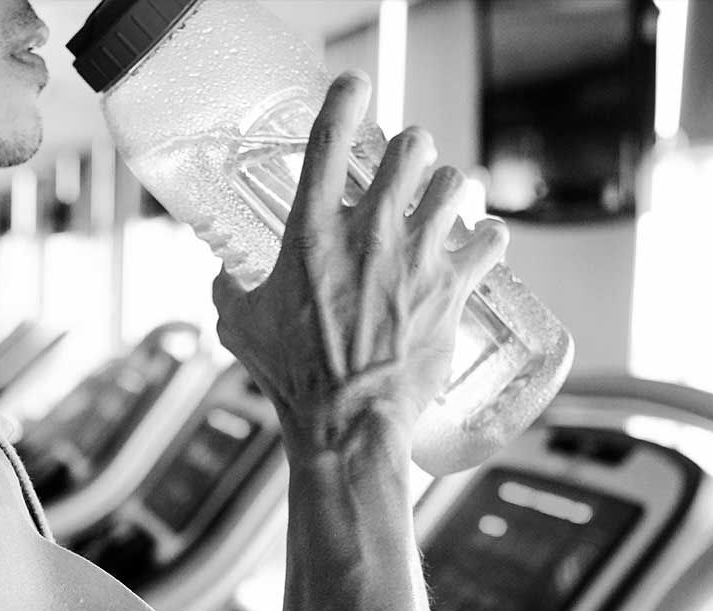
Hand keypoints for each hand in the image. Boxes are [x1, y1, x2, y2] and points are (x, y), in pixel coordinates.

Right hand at [211, 71, 507, 458]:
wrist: (346, 423)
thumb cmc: (290, 377)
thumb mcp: (239, 326)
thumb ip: (228, 289)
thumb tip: (221, 275)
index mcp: (310, 232)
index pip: (326, 139)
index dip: (344, 98)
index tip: (356, 86)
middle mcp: (366, 233)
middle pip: (409, 147)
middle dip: (412, 148)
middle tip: (410, 164)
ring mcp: (415, 258)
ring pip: (454, 183)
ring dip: (451, 185)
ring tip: (446, 198)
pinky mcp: (452, 289)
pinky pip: (491, 240)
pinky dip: (489, 237)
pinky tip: (484, 242)